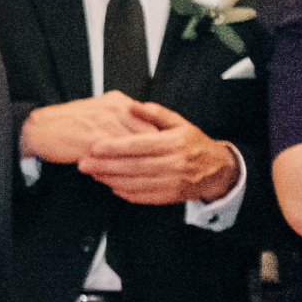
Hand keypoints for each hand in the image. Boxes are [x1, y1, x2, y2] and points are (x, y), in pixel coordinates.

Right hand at [19, 94, 158, 165]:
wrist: (37, 129)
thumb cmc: (65, 124)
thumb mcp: (97, 113)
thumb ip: (120, 120)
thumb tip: (142, 134)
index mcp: (118, 102)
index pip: (151, 120)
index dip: (157, 140)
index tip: (161, 154)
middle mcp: (115, 109)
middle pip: (148, 134)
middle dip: (152, 153)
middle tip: (155, 169)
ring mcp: (105, 123)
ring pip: (133, 147)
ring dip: (136, 164)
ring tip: (138, 177)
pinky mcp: (94, 139)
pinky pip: (115, 158)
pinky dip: (119, 169)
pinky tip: (118, 178)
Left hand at [79, 100, 238, 206]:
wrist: (218, 170)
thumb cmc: (195, 145)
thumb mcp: (180, 123)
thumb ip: (155, 114)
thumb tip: (133, 105)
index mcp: (175, 143)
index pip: (139, 145)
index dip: (115, 147)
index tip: (94, 147)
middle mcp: (174, 164)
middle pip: (133, 166)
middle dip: (105, 166)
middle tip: (83, 163)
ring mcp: (171, 182)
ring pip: (134, 183)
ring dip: (110, 179)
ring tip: (93, 173)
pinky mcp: (168, 196)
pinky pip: (141, 195)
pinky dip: (123, 191)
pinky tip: (110, 184)